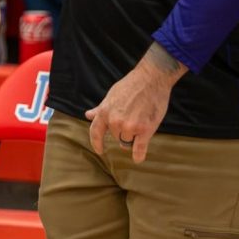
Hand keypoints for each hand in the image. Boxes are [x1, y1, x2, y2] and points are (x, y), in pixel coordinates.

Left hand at [85, 45, 183, 161]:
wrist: (150, 79)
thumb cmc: (130, 86)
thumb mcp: (111, 96)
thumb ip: (101, 109)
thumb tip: (88, 115)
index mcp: (104, 113)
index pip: (95, 132)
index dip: (96, 143)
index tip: (99, 150)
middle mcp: (114, 122)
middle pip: (117, 137)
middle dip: (123, 132)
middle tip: (133, 117)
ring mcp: (129, 127)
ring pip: (128, 141)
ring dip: (134, 136)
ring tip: (141, 119)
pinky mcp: (145, 130)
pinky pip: (140, 148)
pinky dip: (139, 154)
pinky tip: (138, 159)